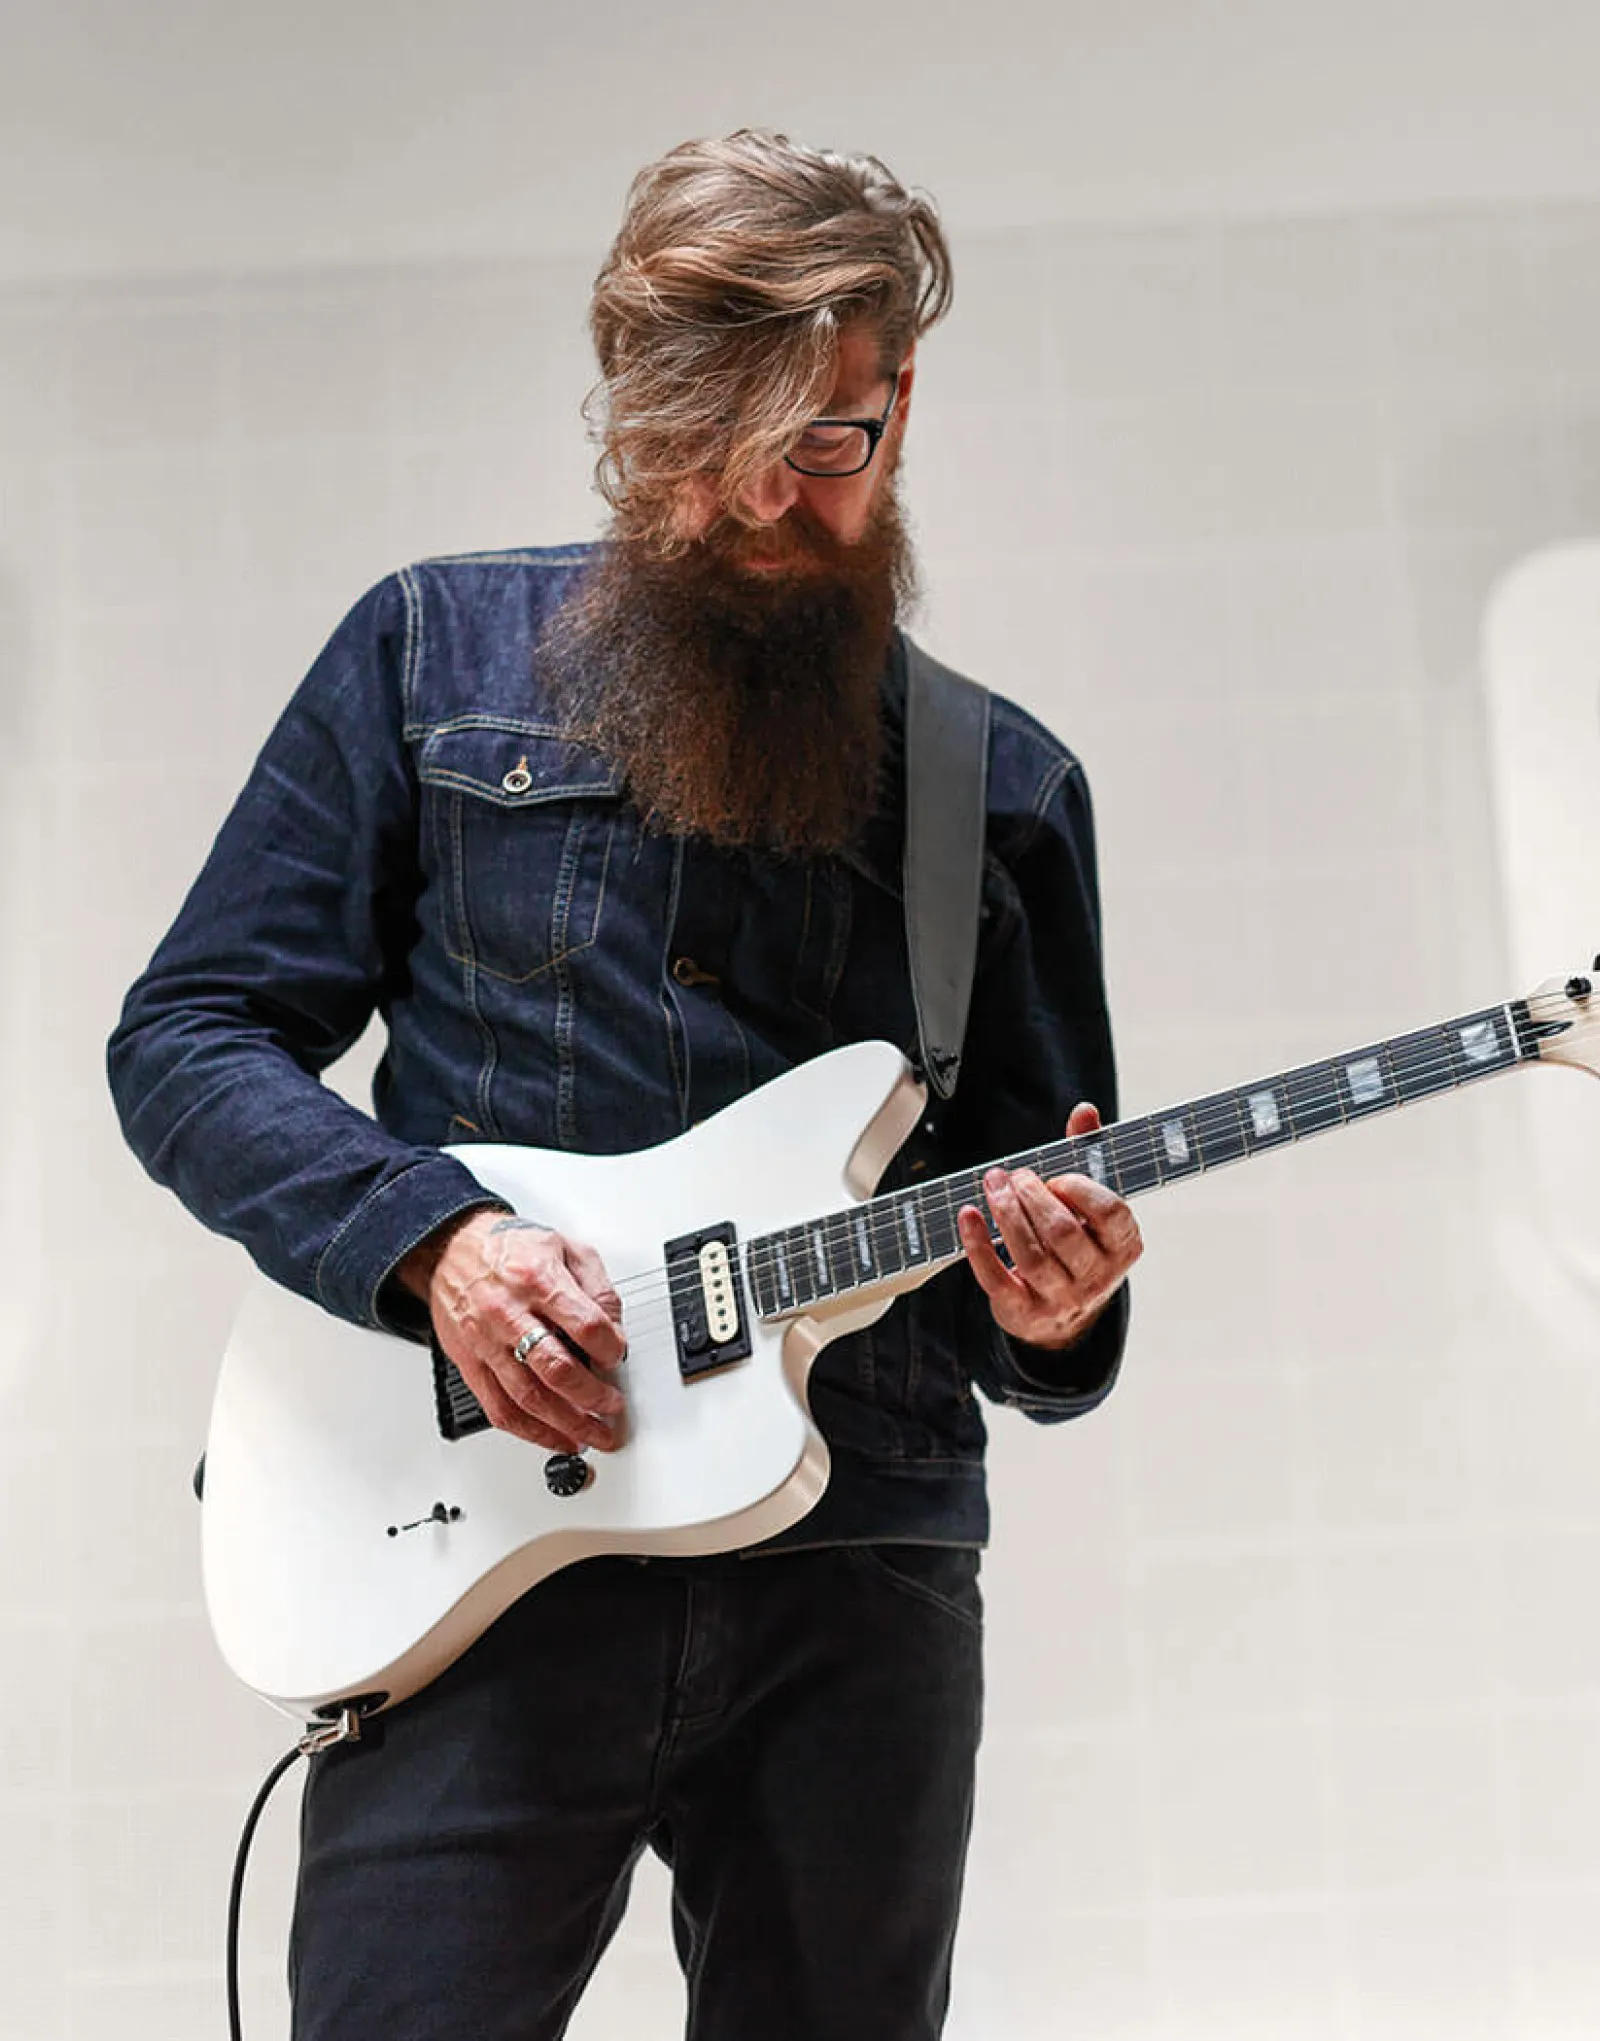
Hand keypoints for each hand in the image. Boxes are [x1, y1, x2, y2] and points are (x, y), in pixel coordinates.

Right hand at [400, 1211, 626, 1452]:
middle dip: (593, 1397)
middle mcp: (508, 1313)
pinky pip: (499, 1409)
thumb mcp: (566, 1247)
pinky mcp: (469, 1364)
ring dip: (566, 1425)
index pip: (585, 1326)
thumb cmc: (511, 1248)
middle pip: (556, 1369)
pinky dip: (531, 1432)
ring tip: (592, 1435)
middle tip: (613, 1409)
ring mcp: (485, 1342)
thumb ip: (598, 1287)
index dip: (610, 1349)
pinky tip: (555, 1437)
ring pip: (528, 1398)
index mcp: (537, 1279)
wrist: (452, 1249)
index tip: (617, 1356)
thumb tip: (616, 1331)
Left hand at [957, 1103, 1141, 1349]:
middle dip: (1034, 1198)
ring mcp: (1061, 1298)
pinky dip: (978, 1245)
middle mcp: (1096, 1276)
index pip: (1111, 1214)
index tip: (1058, 1176)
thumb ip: (1087, 1156)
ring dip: (1007, 1214)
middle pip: (1064, 1233)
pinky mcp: (1024, 1311)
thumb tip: (1084, 1112)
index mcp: (1122, 1246)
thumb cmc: (1077, 1246)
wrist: (1063, 1318)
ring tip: (993, 1186)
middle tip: (1016, 1176)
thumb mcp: (1089, 1205)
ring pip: (1031, 1257)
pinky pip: (996, 1278)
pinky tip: (968, 1215)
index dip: (1081, 1189)